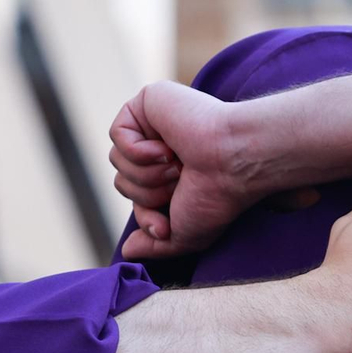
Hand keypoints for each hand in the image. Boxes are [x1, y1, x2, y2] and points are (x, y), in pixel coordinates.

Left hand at [110, 81, 258, 260]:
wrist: (234, 163)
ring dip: (148, 173)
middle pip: (123, 178)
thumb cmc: (220, 197)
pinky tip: (168, 148)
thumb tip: (128, 250)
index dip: (145, 215)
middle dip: (147, 194)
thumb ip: (157, 247)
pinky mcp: (149, 102)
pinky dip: (140, 151)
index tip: (166, 227)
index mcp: (175, 172)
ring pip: (117, 159)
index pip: (136, 196)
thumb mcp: (188, 235)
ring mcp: (156, 123)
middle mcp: (164, 147)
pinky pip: (117, 135)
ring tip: (180, 165)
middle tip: (181, 185)